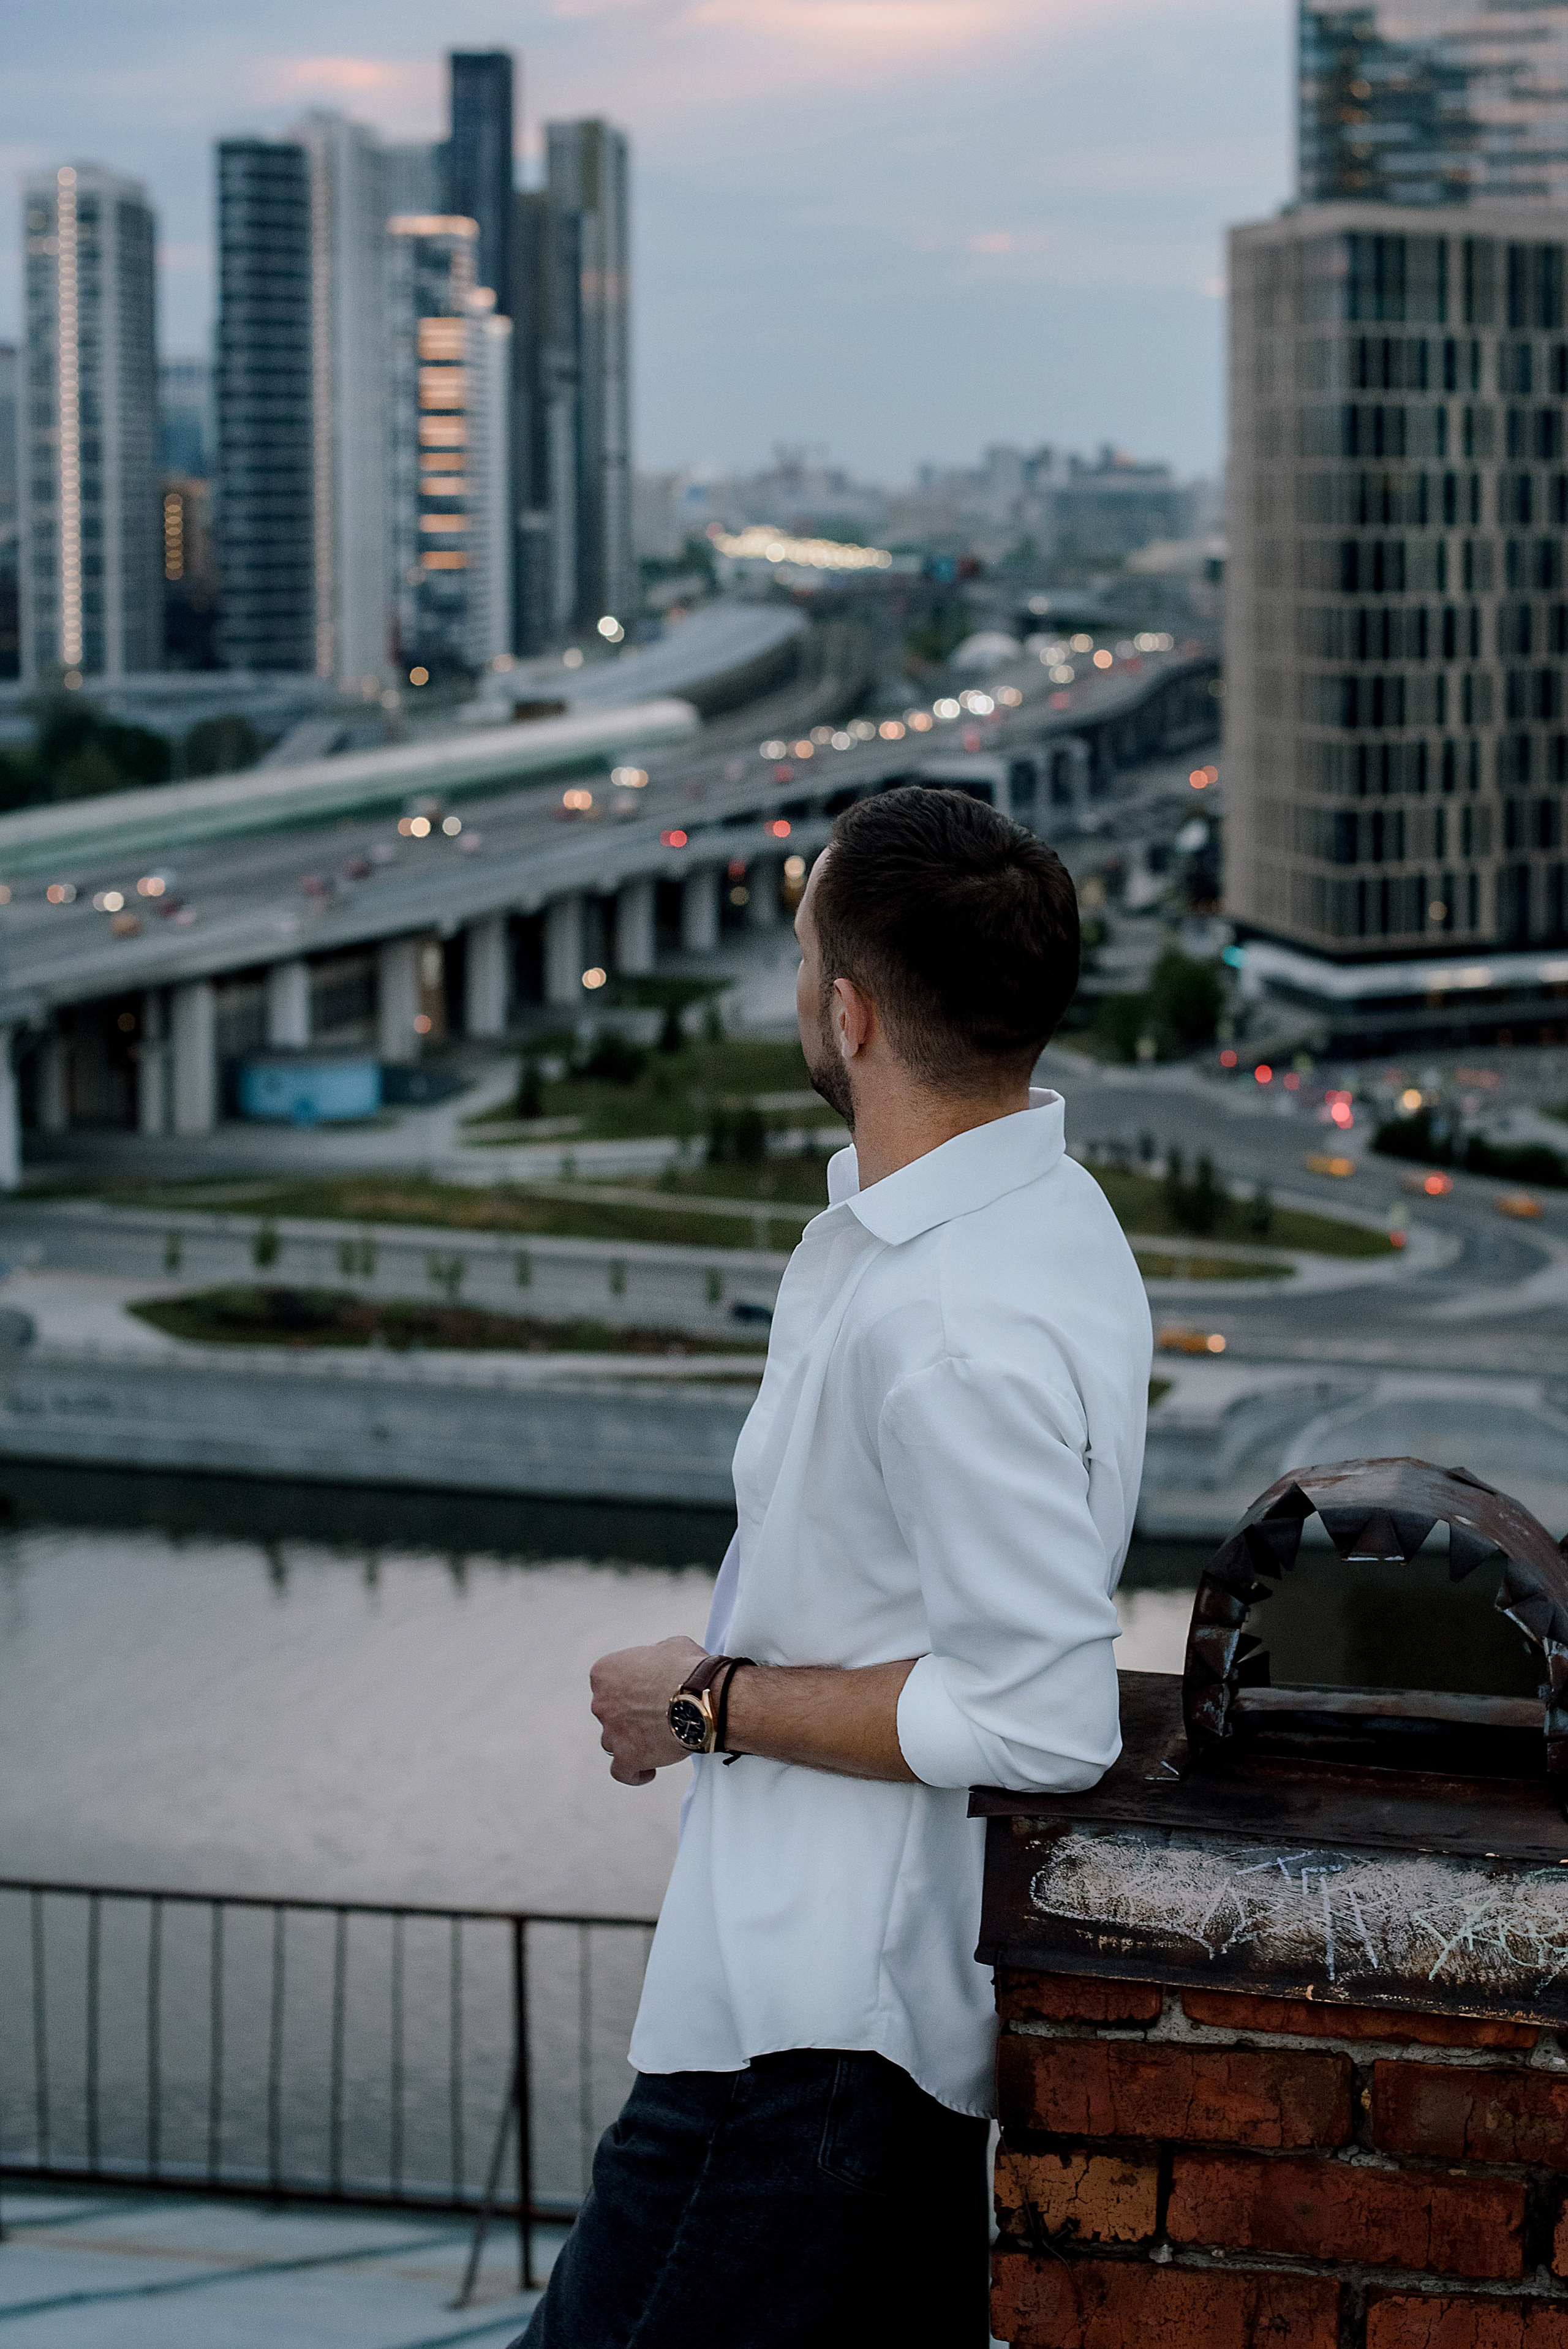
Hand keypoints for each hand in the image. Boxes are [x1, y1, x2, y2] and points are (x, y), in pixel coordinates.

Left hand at [590, 1633, 706, 1785]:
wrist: (703, 1698)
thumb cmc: (689, 1669)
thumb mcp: (670, 1646)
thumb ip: (654, 1656)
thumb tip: (660, 1662)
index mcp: (605, 1672)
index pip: (609, 1683)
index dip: (630, 1687)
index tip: (648, 1690)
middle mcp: (601, 1702)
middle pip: (610, 1711)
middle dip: (629, 1713)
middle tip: (657, 1713)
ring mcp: (611, 1732)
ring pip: (612, 1740)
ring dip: (629, 1740)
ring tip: (656, 1740)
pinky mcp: (626, 1758)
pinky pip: (622, 1771)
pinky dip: (633, 1772)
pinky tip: (648, 1770)